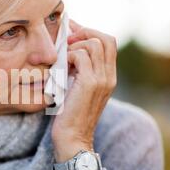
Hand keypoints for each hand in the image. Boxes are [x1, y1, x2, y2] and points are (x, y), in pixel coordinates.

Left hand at [51, 19, 117, 163]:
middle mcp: (109, 76)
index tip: (71, 30)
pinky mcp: (90, 83)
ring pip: (94, 43)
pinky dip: (68, 56)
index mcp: (108, 77)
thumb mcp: (77, 88)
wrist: (72, 139)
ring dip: (74, 45)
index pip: (108, 42)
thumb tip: (68, 49)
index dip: (90, 32)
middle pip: (106, 38)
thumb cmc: (70, 116)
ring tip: (62, 57)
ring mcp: (102, 79)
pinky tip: (60, 68)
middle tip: (66, 39)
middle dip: (85, 32)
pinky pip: (80, 55)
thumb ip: (78, 70)